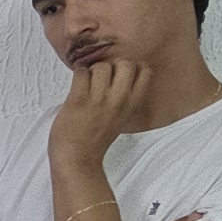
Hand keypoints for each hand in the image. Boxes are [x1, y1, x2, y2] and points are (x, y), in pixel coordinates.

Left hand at [50, 51, 152, 168]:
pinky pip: (80, 73)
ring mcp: (99, 99)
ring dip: (91, 71)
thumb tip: (119, 74)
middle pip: (125, 63)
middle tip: (101, 78)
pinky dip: (77, 75)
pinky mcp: (78, 100)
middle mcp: (120, 99)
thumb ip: (124, 97)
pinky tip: (76, 87)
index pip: (145, 71)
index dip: (131, 67)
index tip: (119, 75)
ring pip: (101, 66)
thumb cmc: (96, 138)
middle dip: (111, 66)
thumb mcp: (121, 117)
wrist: (78, 158)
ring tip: (86, 84)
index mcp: (133, 104)